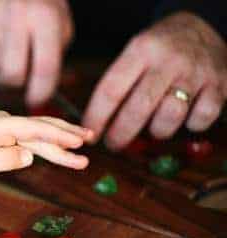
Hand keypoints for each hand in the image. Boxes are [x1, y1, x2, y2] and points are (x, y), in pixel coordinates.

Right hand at [0, 0, 72, 104]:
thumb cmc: (41, 6)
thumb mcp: (59, 26)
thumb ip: (51, 58)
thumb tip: (39, 95)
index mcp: (45, 15)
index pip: (44, 67)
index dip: (41, 91)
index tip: (36, 99)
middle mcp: (18, 10)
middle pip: (11, 73)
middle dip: (17, 78)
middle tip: (21, 69)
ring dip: (0, 60)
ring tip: (9, 42)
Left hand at [0, 111, 90, 183]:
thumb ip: (2, 160)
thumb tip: (30, 156)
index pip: (31, 128)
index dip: (55, 134)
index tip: (77, 141)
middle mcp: (4, 122)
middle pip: (40, 127)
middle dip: (66, 134)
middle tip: (90, 141)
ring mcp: (7, 128)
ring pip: (40, 134)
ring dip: (62, 140)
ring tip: (87, 147)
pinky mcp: (7, 136)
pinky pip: (32, 141)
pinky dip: (50, 146)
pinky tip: (67, 149)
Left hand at [84, 12, 226, 149]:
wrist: (201, 27)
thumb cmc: (158, 50)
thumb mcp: (134, 54)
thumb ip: (119, 85)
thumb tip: (96, 127)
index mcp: (141, 50)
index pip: (112, 90)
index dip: (97, 118)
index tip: (89, 134)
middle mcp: (169, 61)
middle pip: (139, 108)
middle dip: (122, 133)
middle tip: (113, 144)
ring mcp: (196, 73)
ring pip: (170, 117)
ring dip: (157, 130)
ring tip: (153, 127)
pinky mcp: (219, 85)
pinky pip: (200, 119)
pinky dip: (190, 125)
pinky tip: (184, 118)